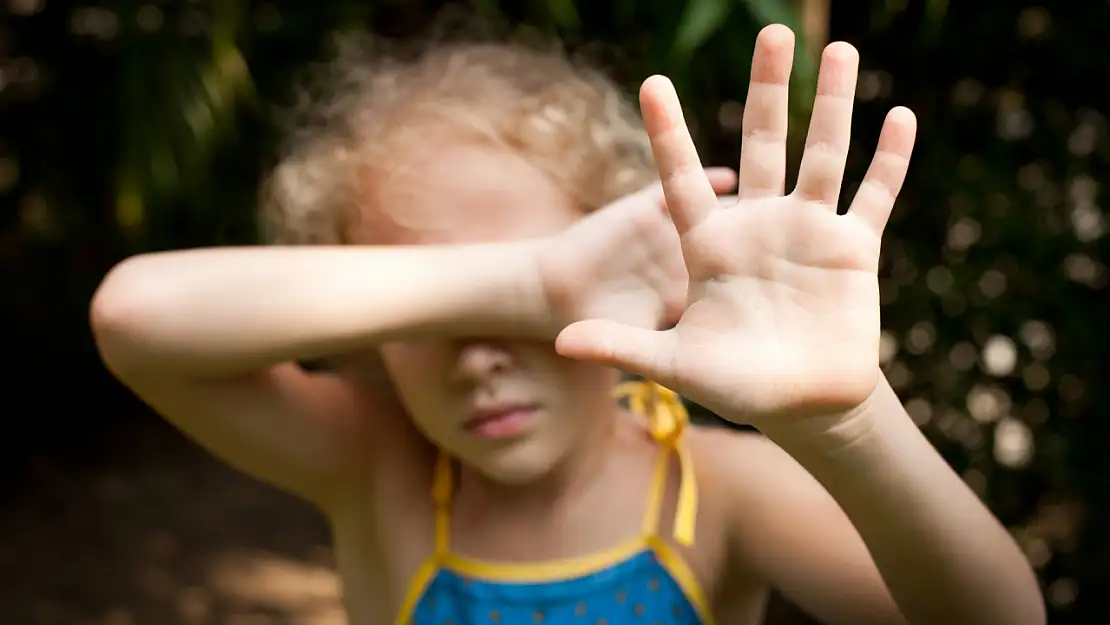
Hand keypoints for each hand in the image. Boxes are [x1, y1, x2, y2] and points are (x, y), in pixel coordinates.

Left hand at [555, 25, 915, 424]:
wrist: (800, 404)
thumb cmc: (735, 385)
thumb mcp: (675, 363)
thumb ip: (623, 346)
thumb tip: (562, 340)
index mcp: (710, 245)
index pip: (682, 178)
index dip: (668, 134)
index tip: (652, 83)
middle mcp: (758, 226)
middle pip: (762, 143)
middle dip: (768, 89)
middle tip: (772, 31)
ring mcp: (808, 231)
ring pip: (823, 154)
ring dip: (833, 105)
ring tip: (839, 49)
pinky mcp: (852, 249)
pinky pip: (873, 196)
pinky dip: (888, 160)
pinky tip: (901, 117)